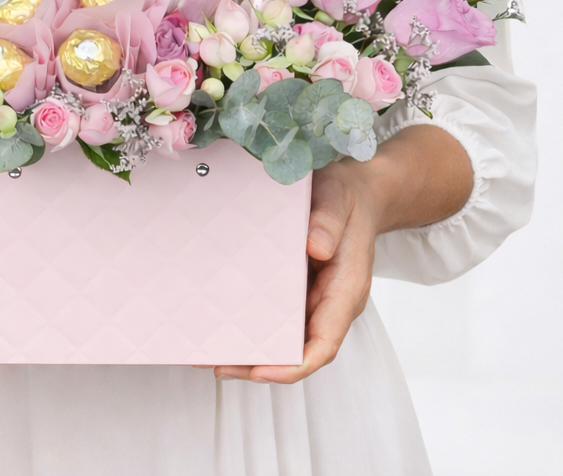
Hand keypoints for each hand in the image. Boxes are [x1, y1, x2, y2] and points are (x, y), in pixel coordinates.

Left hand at [214, 157, 377, 383]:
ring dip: (250, 346)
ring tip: (208, 348)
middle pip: (296, 349)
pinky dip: (249, 320)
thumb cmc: (348, 199)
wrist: (354, 192)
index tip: (260, 370)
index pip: (323, 344)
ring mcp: (312, 298)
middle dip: (259, 363)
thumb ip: (330, 221)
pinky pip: (274, 312)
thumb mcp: (340, 200)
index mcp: (345, 290)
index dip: (293, 365)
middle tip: (218, 364)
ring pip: (282, 335)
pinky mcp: (296, 288)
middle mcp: (328, 303)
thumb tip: (315, 247)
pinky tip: (220, 318)